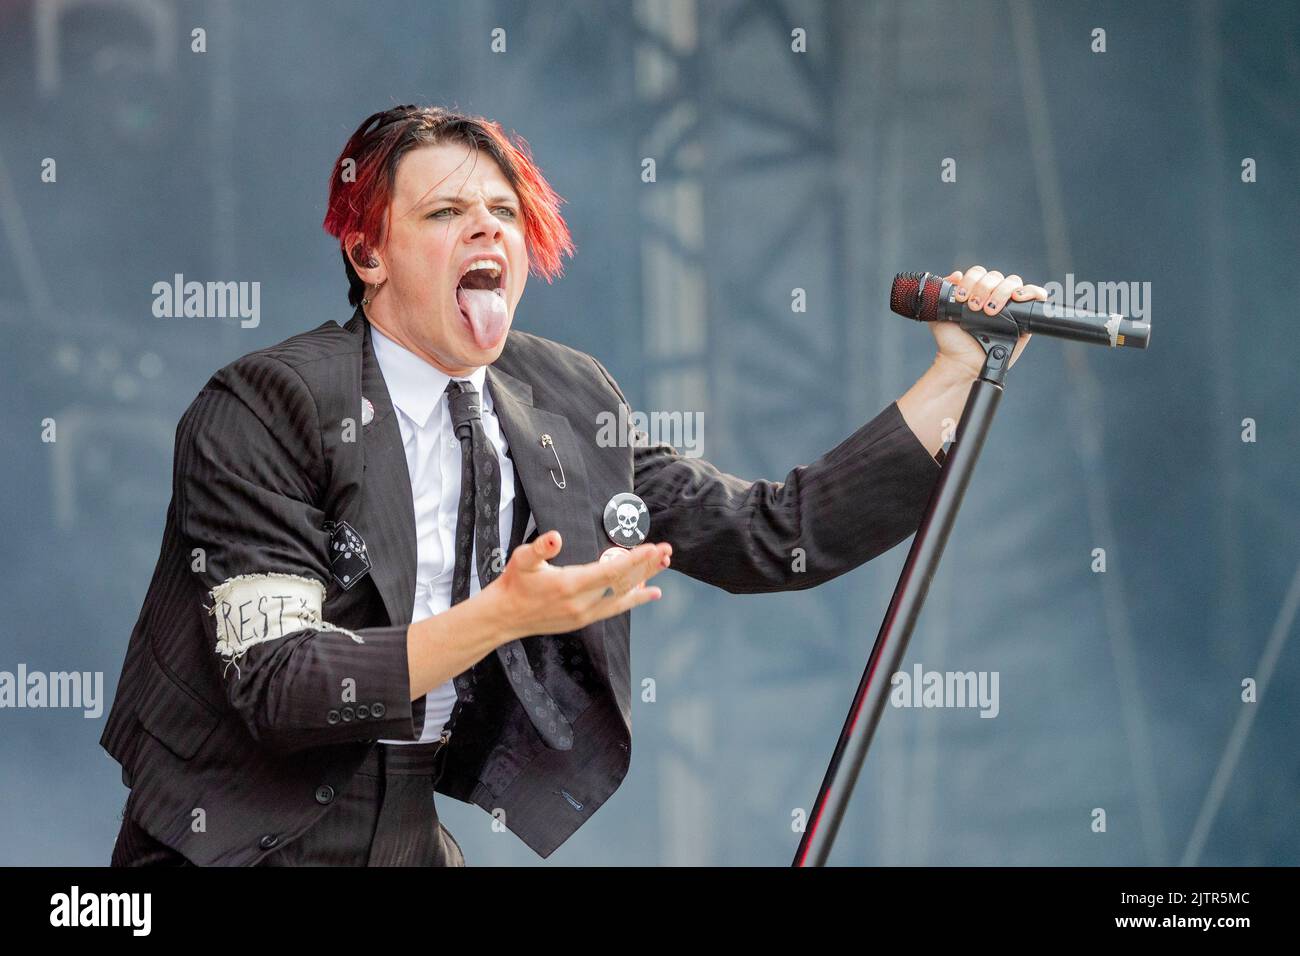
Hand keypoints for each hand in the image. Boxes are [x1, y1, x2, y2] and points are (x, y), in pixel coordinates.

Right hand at [483, 531, 671, 641]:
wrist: (505, 616)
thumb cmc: (515, 583)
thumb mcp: (522, 559)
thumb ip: (540, 547)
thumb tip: (554, 537)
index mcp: (570, 585)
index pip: (611, 571)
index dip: (635, 560)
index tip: (653, 548)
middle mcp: (582, 603)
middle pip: (623, 583)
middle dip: (647, 566)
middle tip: (667, 551)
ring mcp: (585, 614)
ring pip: (623, 596)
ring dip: (645, 580)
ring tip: (664, 565)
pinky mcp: (584, 619)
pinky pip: (616, 608)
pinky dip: (635, 598)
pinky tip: (651, 592)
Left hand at [930, 265, 1045, 379]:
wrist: (961, 362)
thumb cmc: (952, 341)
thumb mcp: (940, 314)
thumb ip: (944, 293)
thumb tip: (955, 275)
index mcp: (976, 291)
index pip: (979, 274)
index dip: (971, 280)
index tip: (962, 297)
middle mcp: (994, 295)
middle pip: (996, 277)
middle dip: (984, 288)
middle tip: (975, 307)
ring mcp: (1011, 306)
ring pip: (1013, 283)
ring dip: (1001, 292)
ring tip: (991, 310)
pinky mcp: (1025, 317)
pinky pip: (1037, 295)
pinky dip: (1031, 292)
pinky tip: (1018, 298)